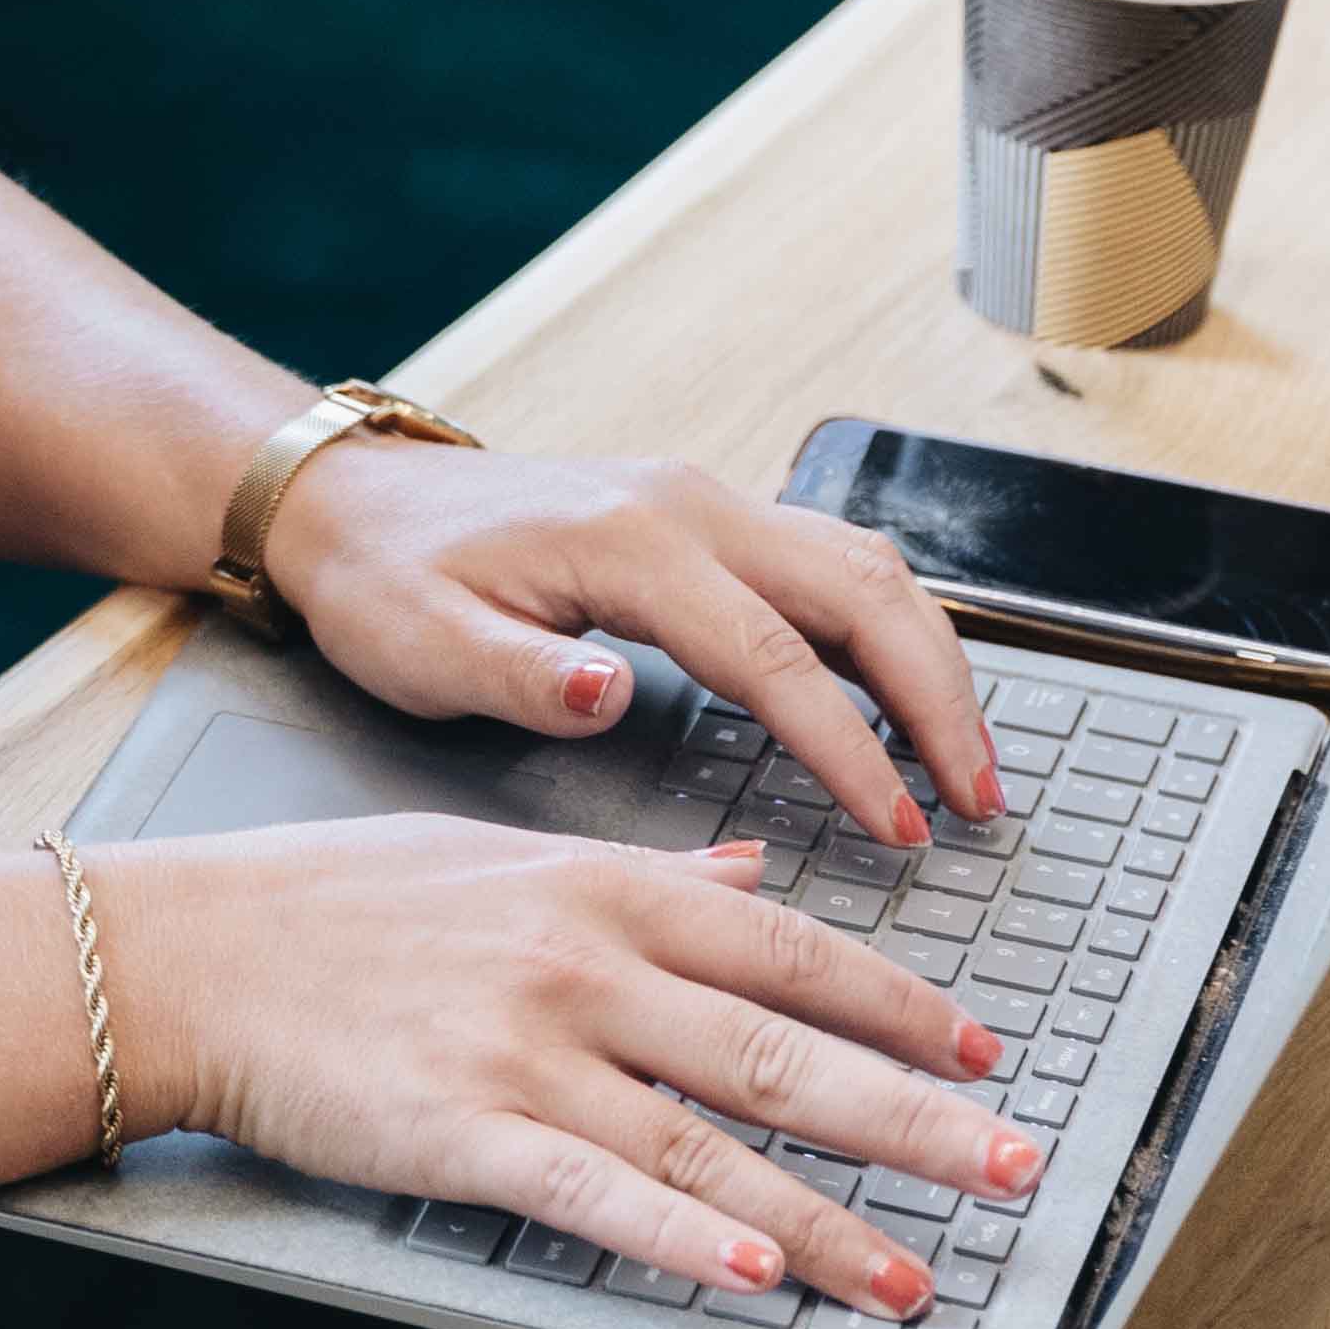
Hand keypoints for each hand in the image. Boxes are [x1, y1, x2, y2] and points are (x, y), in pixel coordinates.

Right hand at [91, 819, 1037, 1315]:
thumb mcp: (492, 852)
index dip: (900, 1004)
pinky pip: (595, 1195)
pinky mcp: (461, 1132)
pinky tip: (754, 1283)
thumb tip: (751, 869)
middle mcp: (582, 965)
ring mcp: (525, 1051)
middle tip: (1012, 1169)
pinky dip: (681, 1243)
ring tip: (914, 1276)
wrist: (187, 952)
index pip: (788, 948)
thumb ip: (638, 869)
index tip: (983, 1053)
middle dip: (912, 1119)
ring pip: (709, 1145)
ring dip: (826, 1220)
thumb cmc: (328, 902)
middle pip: (783, 1050)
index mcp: (599, 888)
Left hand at [259, 444, 1002, 844]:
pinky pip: (830, 563)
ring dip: (929, 658)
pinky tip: (906, 695)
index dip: (852, 747)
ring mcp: (703, 503)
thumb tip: (613, 696)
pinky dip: (890, 629)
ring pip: (863, 566)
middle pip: (862, 591)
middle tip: (981, 800)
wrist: (348, 502)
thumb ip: (521, 676)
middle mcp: (687, 506)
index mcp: (630, 542)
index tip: (902, 826)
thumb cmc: (381, 579)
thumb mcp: (421, 643)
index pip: (777, 654)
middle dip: (939, 697)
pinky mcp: (702, 518)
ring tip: (970, 762)